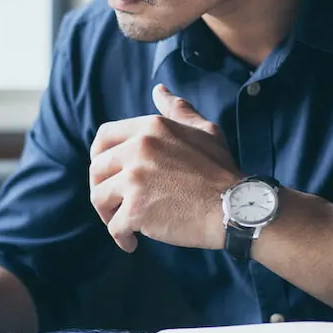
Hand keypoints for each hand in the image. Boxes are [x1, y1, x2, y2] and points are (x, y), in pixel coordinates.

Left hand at [89, 84, 241, 251]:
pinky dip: (120, 237)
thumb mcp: (203, 130)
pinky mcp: (136, 210)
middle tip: (116, 203)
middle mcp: (138, 149)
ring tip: (123, 223)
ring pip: (99, 197)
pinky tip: (131, 242)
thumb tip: (159, 90)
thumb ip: (178, 110)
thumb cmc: (221, 170)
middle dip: (101, 187)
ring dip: (107, 214)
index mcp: (150, 128)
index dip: (99, 156)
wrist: (236, 206)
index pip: (103, 136)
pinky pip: (113, 226)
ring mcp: (134, 180)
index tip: (109, 172)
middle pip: (96, 169)